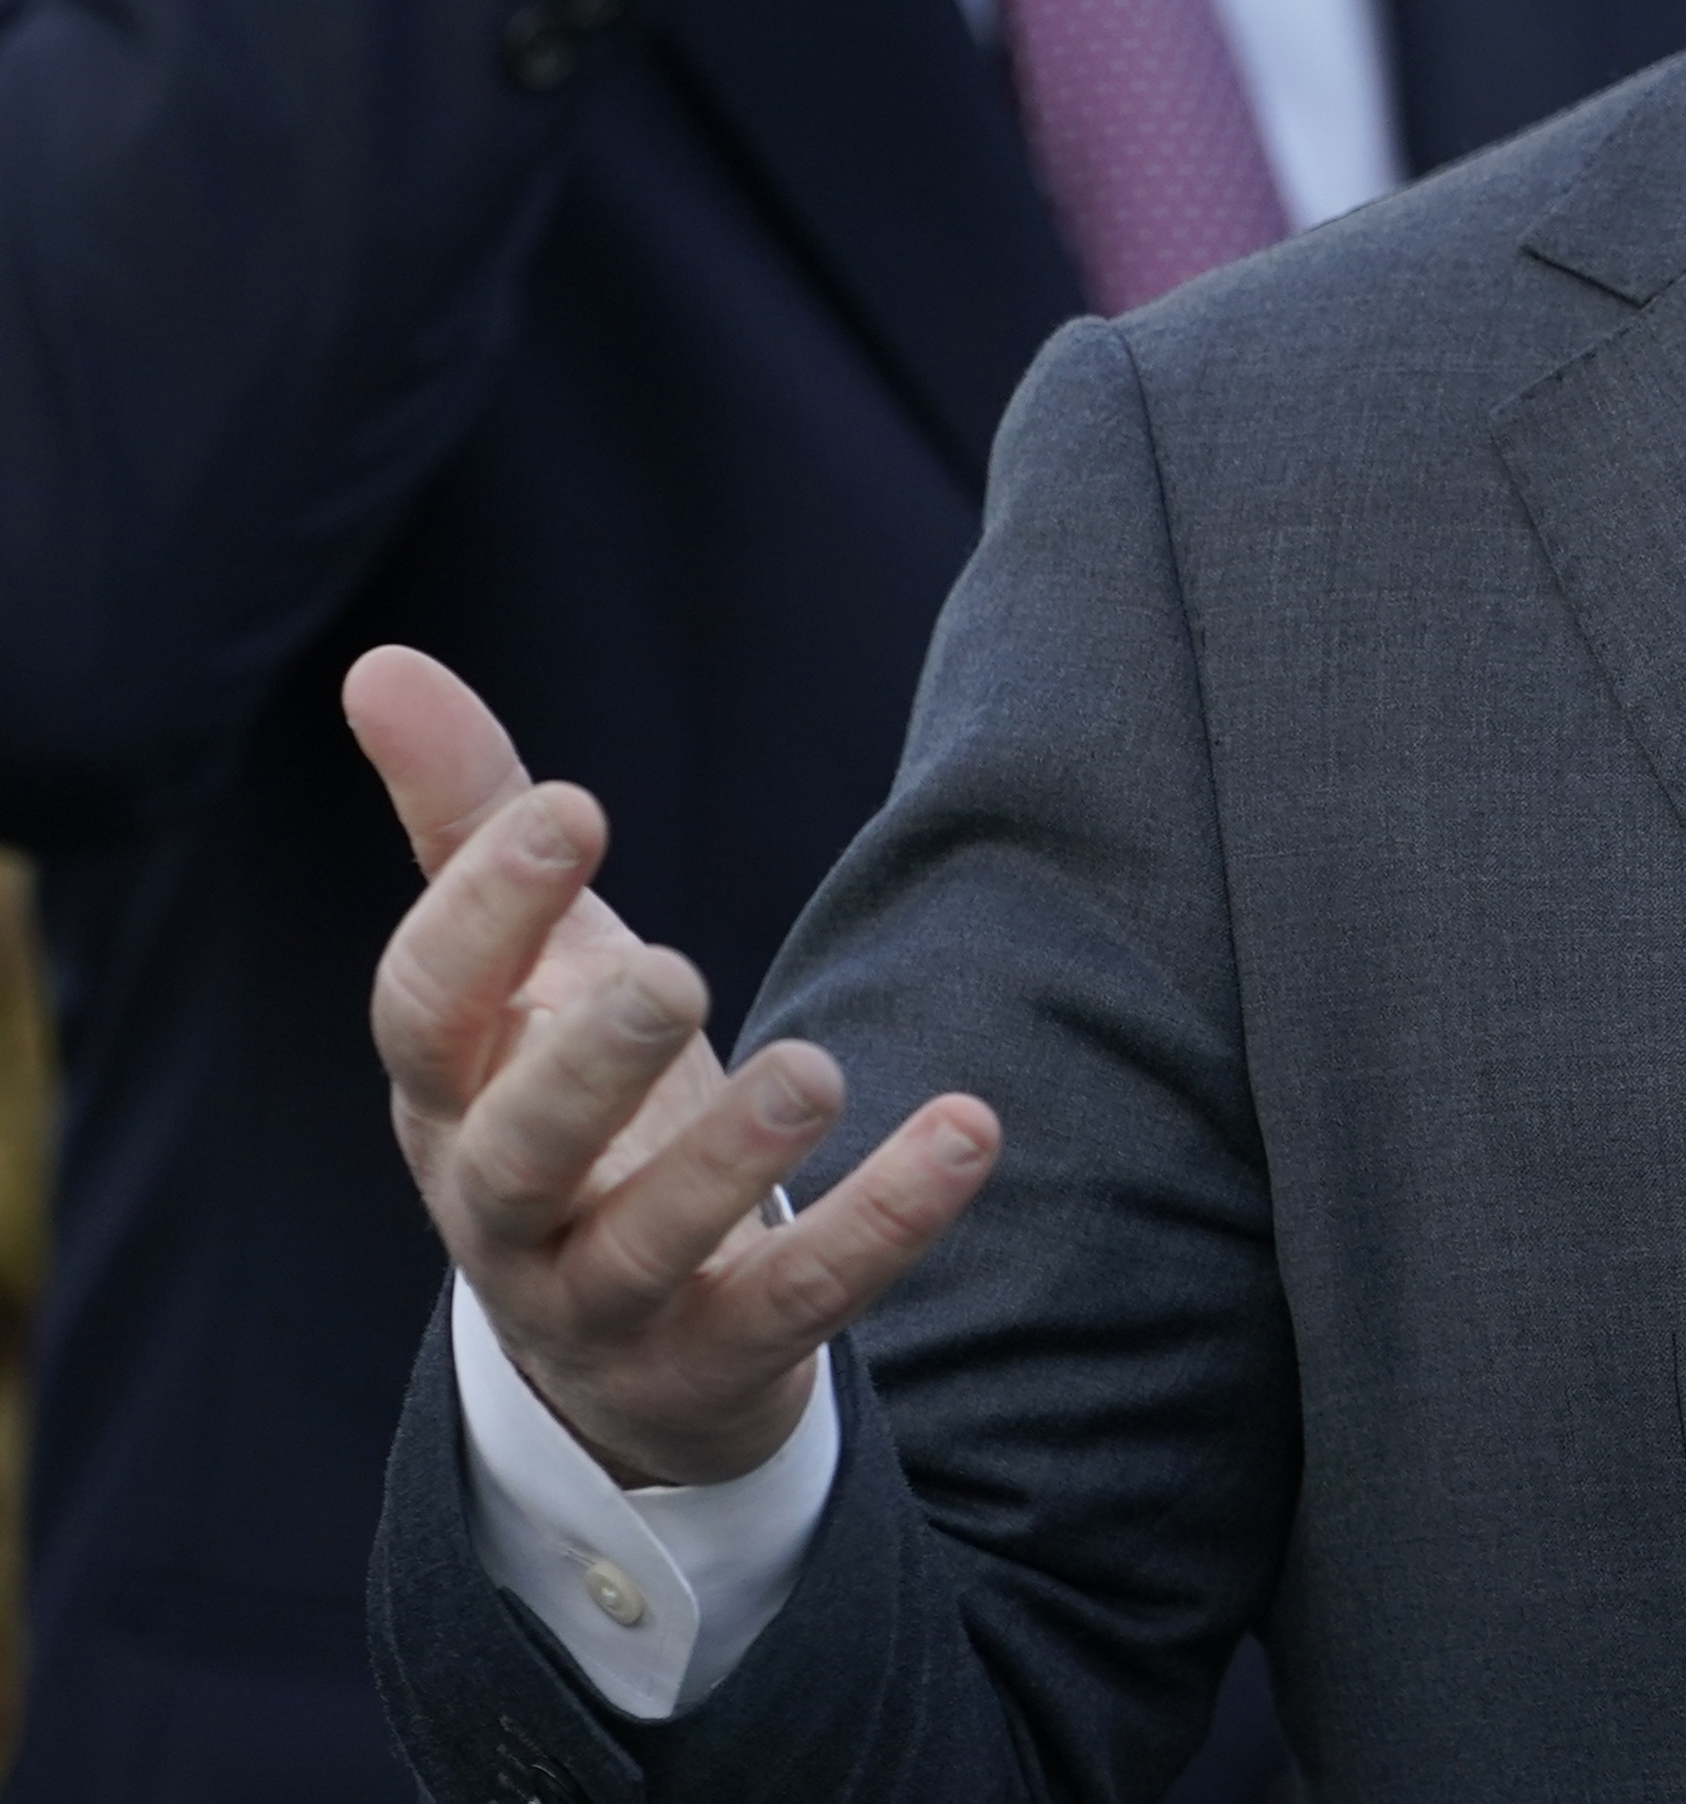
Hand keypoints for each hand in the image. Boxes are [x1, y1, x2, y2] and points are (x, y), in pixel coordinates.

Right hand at [349, 645, 997, 1487]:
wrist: (619, 1340)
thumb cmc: (568, 1099)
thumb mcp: (525, 966)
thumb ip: (468, 822)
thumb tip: (381, 663)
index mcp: (449, 1097)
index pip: (425, 1013)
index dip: (481, 915)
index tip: (570, 808)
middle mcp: (503, 1209)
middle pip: (514, 1151)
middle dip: (585, 1066)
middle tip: (671, 972)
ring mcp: (604, 1299)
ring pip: (643, 1248)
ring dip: (729, 1167)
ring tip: (816, 1070)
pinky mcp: (720, 1357)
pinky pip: (798, 1302)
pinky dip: (883, 1224)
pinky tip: (968, 1128)